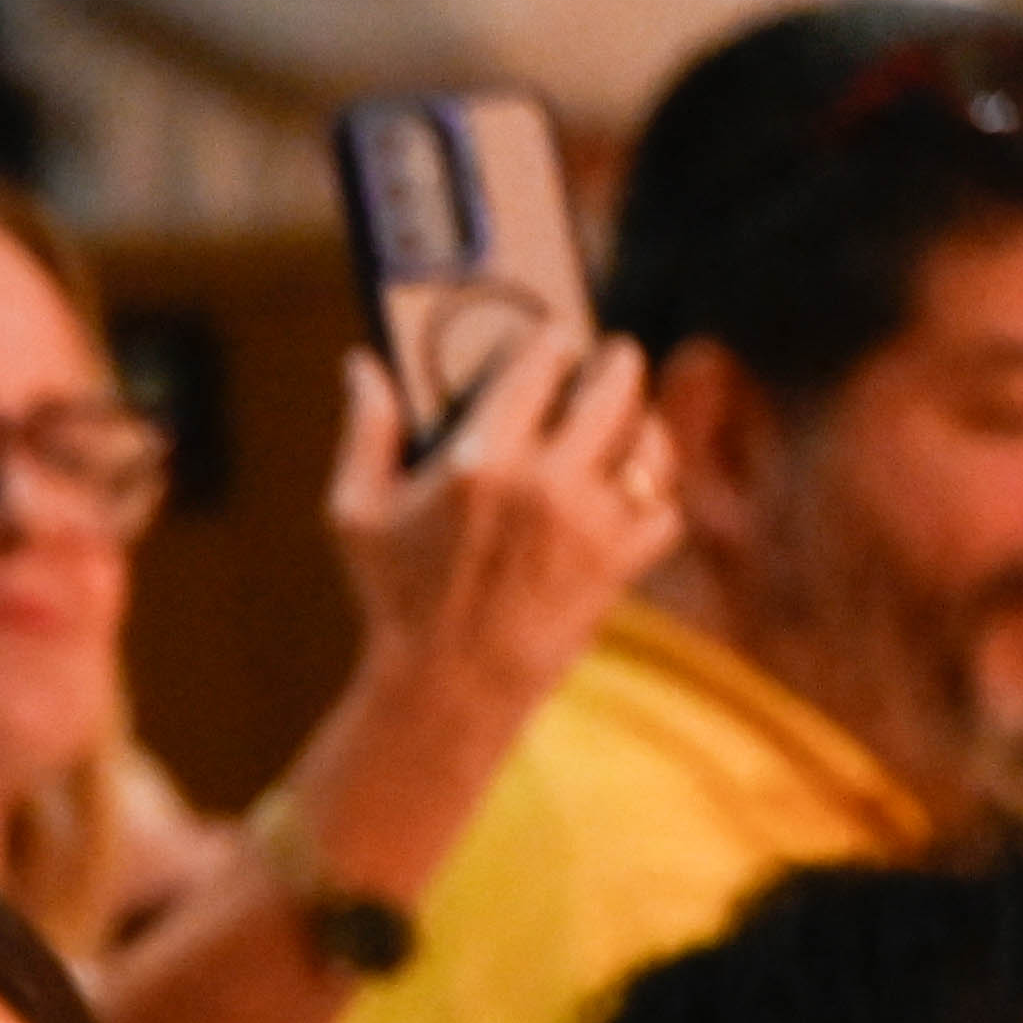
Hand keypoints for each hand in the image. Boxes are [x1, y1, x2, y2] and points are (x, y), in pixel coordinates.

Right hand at [322, 322, 673, 745]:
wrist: (449, 687)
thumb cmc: (397, 597)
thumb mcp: (357, 512)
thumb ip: (365, 430)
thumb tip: (362, 363)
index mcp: (480, 457)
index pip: (543, 361)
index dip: (557, 339)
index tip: (559, 335)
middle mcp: (545, 482)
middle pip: (615, 385)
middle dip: (617, 363)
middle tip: (613, 359)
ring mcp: (592, 522)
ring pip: (649, 440)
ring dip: (644, 421)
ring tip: (630, 418)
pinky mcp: (621, 562)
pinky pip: (665, 503)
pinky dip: (657, 492)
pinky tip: (634, 486)